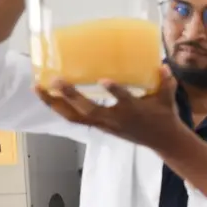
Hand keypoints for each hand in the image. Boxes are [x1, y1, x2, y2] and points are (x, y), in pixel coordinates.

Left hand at [35, 66, 186, 150]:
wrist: (162, 140)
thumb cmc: (164, 116)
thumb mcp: (168, 98)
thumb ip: (165, 82)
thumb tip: (163, 65)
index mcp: (134, 110)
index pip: (124, 100)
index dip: (114, 91)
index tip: (104, 80)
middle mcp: (115, 119)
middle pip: (88, 110)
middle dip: (71, 96)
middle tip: (56, 79)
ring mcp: (104, 124)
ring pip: (74, 116)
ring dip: (55, 103)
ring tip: (38, 88)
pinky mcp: (98, 126)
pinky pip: (74, 118)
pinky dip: (59, 108)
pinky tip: (47, 97)